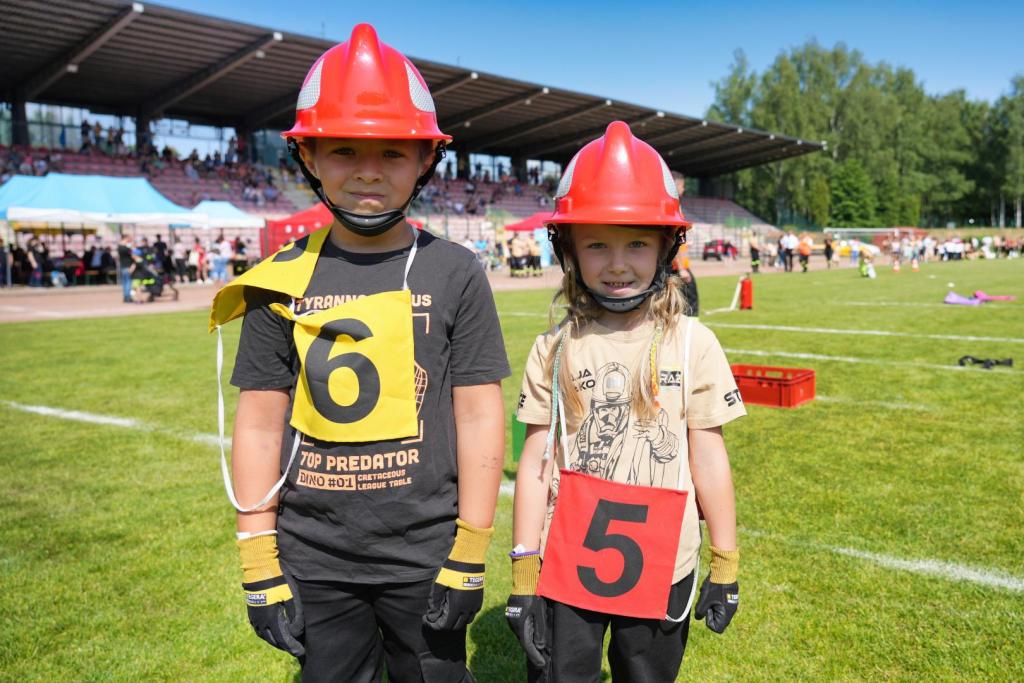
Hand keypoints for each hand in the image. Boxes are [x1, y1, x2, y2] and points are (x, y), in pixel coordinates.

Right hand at [238, 534, 304, 656]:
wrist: (259, 570)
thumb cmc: (277, 582)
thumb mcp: (290, 597)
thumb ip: (294, 615)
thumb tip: (297, 632)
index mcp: (271, 619)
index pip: (283, 640)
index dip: (292, 647)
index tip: (300, 653)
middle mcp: (261, 622)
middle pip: (273, 640)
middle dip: (284, 646)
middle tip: (294, 649)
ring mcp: (254, 618)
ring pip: (264, 636)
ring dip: (274, 641)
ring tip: (283, 643)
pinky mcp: (251, 612)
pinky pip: (258, 629)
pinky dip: (266, 634)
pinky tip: (270, 632)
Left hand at [423, 519, 492, 630]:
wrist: (468, 559)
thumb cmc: (451, 571)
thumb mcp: (439, 585)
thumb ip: (435, 601)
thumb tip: (432, 615)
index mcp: (457, 607)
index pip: (446, 626)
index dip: (435, 625)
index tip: (428, 619)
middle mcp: (467, 609)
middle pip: (456, 626)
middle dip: (444, 624)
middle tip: (436, 616)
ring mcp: (475, 605)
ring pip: (466, 621)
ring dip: (456, 621)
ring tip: (447, 612)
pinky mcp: (479, 599)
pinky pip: (472, 613)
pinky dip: (465, 615)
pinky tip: (458, 607)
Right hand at [505, 553, 546, 667]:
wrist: (523, 581)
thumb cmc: (533, 596)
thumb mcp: (539, 614)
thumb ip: (539, 630)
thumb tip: (539, 646)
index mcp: (520, 625)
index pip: (527, 646)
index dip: (534, 656)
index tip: (541, 663)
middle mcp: (513, 624)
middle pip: (524, 641)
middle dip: (532, 651)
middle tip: (541, 659)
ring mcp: (511, 619)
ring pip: (521, 635)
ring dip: (529, 642)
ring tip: (538, 649)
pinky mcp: (512, 614)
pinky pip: (520, 628)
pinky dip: (526, 634)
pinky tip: (532, 635)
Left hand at [695, 545, 739, 633]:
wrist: (723, 571)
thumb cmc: (714, 586)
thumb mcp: (704, 600)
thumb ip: (700, 612)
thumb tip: (699, 617)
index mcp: (726, 614)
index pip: (718, 629)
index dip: (709, 622)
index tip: (707, 611)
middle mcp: (731, 611)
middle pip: (718, 621)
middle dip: (710, 613)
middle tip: (707, 603)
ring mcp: (731, 604)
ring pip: (719, 612)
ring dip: (712, 606)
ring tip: (709, 596)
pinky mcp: (730, 598)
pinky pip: (721, 604)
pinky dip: (715, 601)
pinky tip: (712, 592)